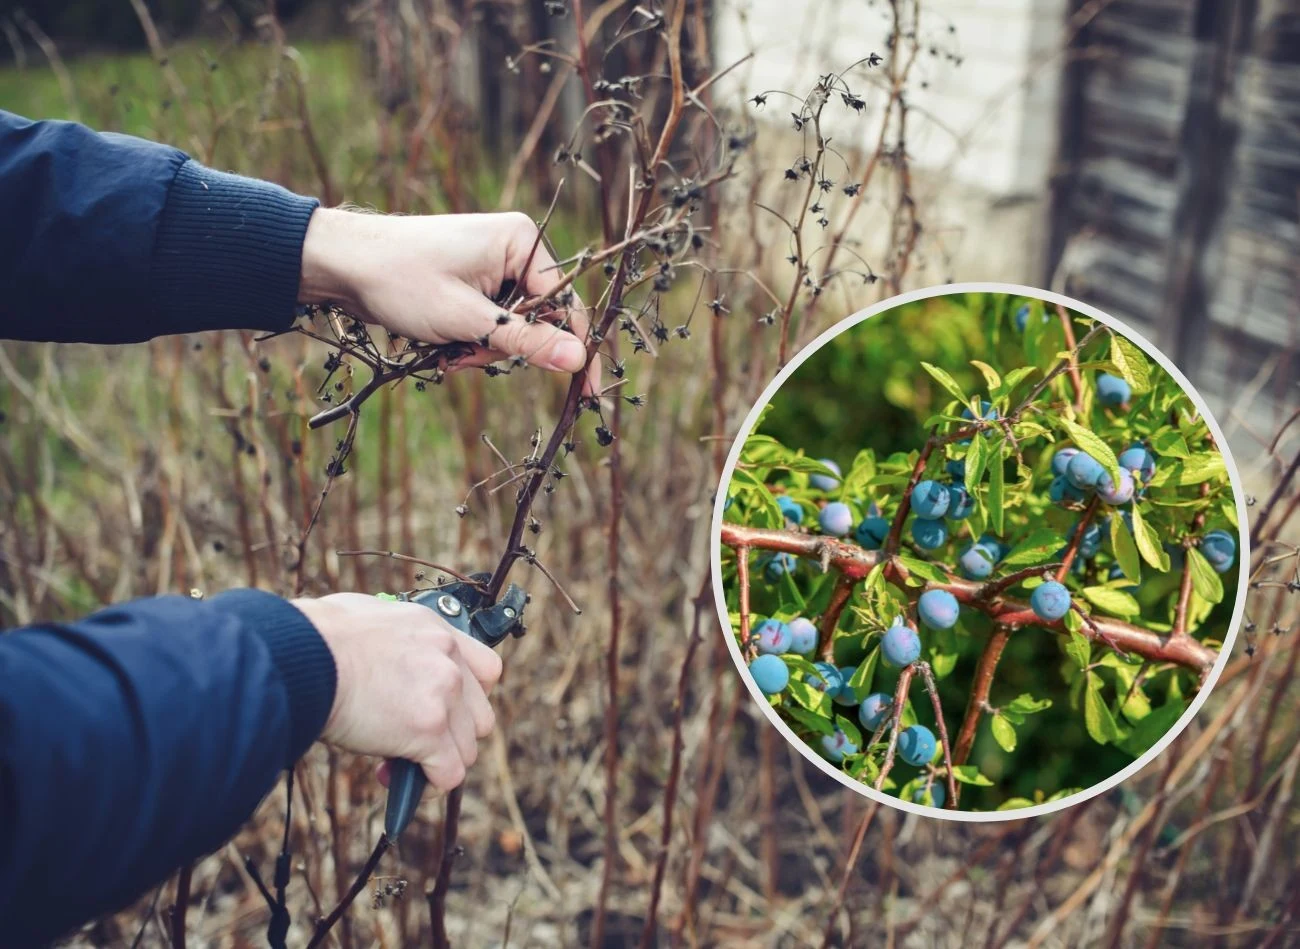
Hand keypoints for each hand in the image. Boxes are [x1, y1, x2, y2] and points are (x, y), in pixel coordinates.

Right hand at [291, 592, 502, 790]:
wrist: (301, 655)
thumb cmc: (315, 638)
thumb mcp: (368, 619)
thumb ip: (391, 641)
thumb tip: (376, 655)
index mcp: (436, 631)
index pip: (486, 670)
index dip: (468, 698)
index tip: (444, 711)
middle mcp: (449, 661)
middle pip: (480, 716)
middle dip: (451, 736)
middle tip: (413, 742)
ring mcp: (443, 696)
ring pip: (466, 750)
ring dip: (438, 762)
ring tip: (398, 764)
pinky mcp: (428, 731)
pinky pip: (449, 774)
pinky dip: (429, 785)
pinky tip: (399, 783)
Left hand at [299, 208, 598, 393]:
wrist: (343, 264)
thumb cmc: (401, 280)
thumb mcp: (467, 319)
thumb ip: (526, 341)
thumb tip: (578, 360)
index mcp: (522, 242)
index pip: (566, 304)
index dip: (574, 349)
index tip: (585, 394)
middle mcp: (514, 249)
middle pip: (538, 320)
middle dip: (503, 349)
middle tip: (463, 357)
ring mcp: (494, 265)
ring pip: (511, 329)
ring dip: (481, 349)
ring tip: (445, 350)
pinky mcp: (475, 282)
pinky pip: (490, 324)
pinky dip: (469, 341)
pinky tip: (442, 345)